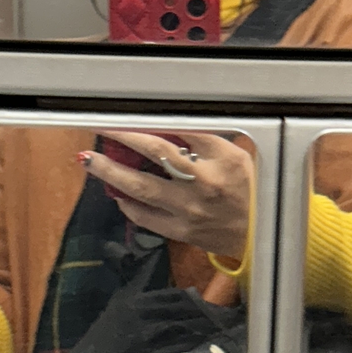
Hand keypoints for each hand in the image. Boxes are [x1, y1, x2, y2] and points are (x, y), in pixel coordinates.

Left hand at [83, 131, 252, 260]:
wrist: (259, 237)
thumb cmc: (250, 193)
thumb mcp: (236, 157)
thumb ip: (204, 141)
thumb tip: (166, 128)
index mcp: (222, 159)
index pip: (179, 131)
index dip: (149, 121)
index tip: (126, 114)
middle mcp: (204, 183)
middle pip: (155, 155)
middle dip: (122, 140)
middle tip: (100, 130)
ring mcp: (189, 210)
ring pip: (141, 188)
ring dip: (112, 173)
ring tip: (92, 162)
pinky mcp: (181, 232)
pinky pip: (146, 217)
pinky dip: (128, 205)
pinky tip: (117, 194)